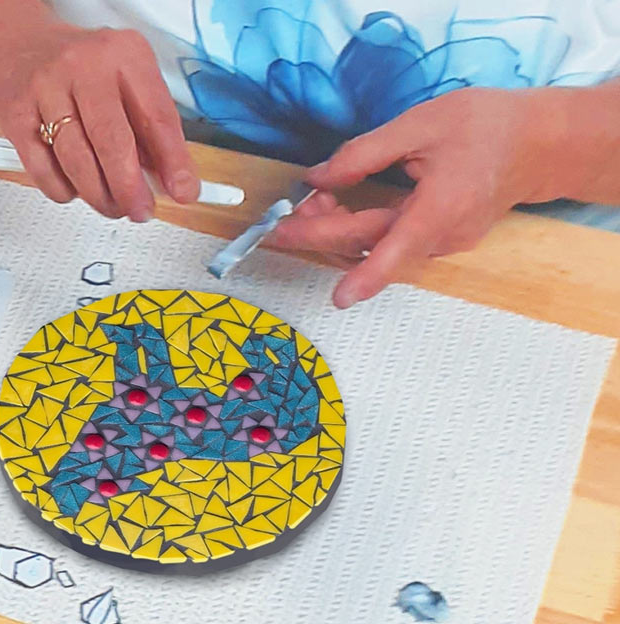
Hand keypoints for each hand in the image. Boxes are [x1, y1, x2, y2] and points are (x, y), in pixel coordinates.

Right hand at [0, 22, 199, 219]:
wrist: (17, 46)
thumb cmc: (82, 70)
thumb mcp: (128, 83)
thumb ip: (151, 131)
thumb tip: (171, 181)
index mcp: (124, 55)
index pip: (156, 118)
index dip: (173, 163)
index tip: (183, 191)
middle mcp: (84, 67)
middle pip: (113, 143)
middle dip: (131, 189)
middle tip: (141, 210)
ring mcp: (46, 89)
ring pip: (77, 162)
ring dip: (100, 196)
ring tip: (113, 205)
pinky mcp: (16, 114)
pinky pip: (44, 170)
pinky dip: (65, 191)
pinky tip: (77, 188)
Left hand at [272, 88, 553, 307]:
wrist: (538, 145)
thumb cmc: (486, 126)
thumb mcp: (421, 125)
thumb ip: (364, 153)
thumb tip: (318, 178)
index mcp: (440, 208)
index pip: (394, 249)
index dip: (365, 277)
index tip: (339, 299)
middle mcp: (441, 237)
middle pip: (370, 247)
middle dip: (320, 235)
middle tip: (283, 219)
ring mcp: (442, 244)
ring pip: (377, 248)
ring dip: (338, 231)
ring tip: (312, 202)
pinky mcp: (440, 243)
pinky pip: (390, 245)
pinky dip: (360, 230)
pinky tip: (341, 206)